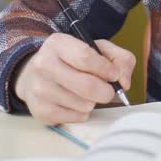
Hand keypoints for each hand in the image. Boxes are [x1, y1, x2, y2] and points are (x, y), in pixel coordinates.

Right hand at [12, 33, 134, 124]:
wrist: (36, 75)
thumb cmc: (72, 61)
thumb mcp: (97, 49)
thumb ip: (120, 59)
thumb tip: (124, 82)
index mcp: (57, 43)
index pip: (86, 57)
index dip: (106, 69)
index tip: (114, 75)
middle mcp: (43, 64)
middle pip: (87, 86)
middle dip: (106, 91)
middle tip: (108, 90)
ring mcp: (39, 89)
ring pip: (84, 104)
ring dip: (93, 101)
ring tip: (86, 93)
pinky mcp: (40, 110)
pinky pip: (76, 117)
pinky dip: (83, 112)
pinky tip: (75, 102)